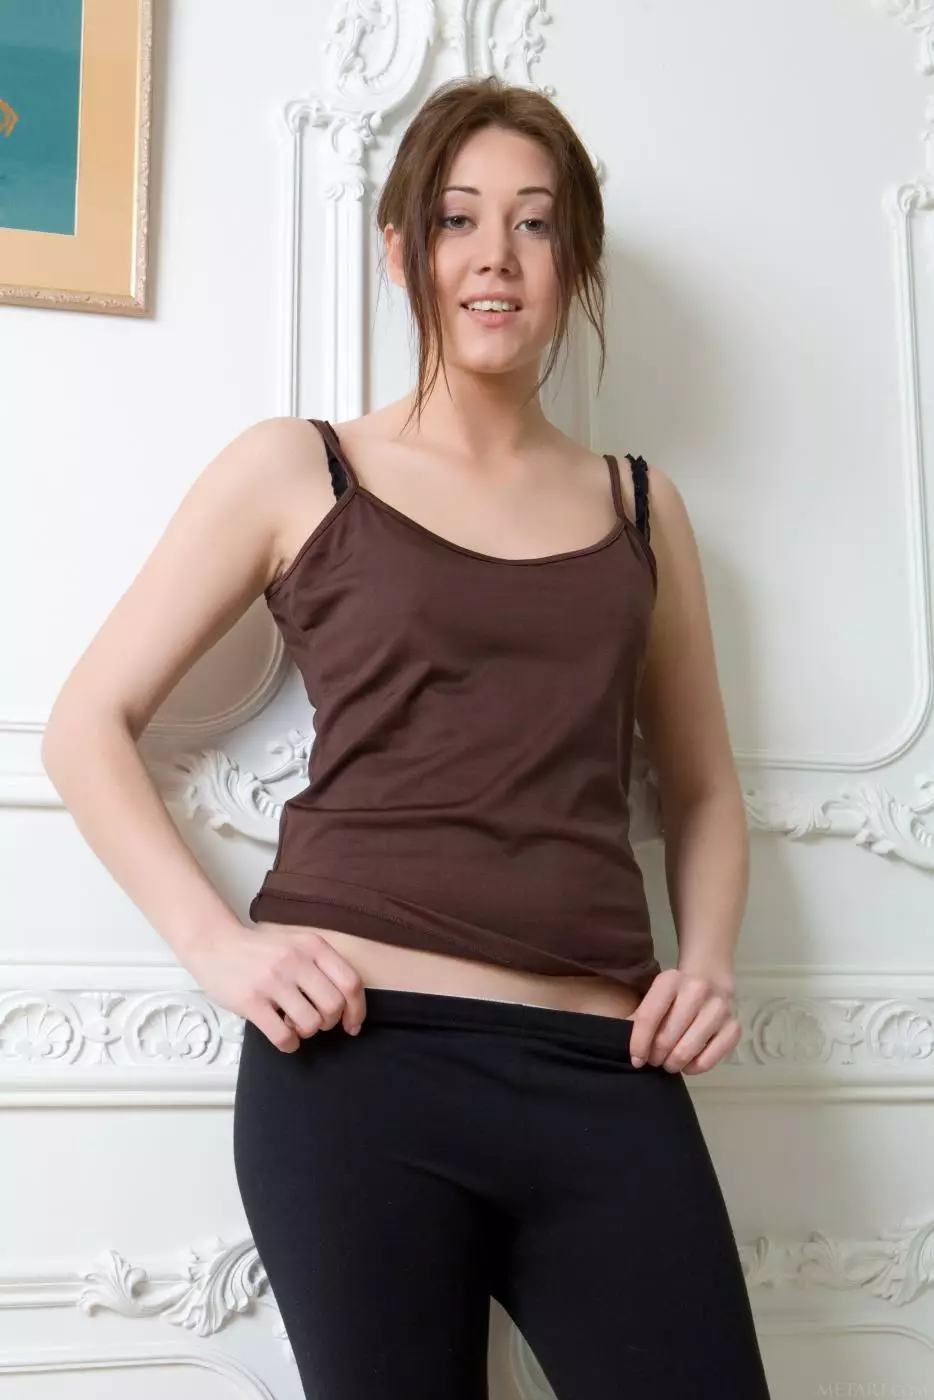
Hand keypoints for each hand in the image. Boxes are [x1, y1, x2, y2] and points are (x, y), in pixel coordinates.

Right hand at [180, 918, 366, 1052]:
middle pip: (334, 1006)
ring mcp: (273, 981)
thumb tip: (348, 1004)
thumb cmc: (261, 951)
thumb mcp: (297, 945)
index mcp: (313, 946)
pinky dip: (289, 1044)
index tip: (352, 1024)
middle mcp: (296, 961)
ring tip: (294, 1024)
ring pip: (311, 1023)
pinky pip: (282, 1035)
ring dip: (307, 1032)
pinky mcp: (251, 1001)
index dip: (357, 1010)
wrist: (216, 944)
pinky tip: (284, 1037)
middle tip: (316, 1021)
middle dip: (329, 1022)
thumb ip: (322, 966)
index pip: (351, 982)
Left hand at [629, 967, 740, 1074]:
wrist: (711, 979)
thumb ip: (638, 1017)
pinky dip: (696, 1067)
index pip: (648, 1017)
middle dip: (656, 1056)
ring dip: (674, 1063)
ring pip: (688, 1050)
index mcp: (670, 980)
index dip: (638, 1043)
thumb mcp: (654, 997)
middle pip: (667, 1037)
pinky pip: (711, 1058)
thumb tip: (618, 1040)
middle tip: (654, 1060)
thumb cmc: (674, 995)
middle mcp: (697, 989)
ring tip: (669, 1063)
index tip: (636, 1060)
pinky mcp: (734, 1026)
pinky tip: (689, 1064)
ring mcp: (719, 1007)